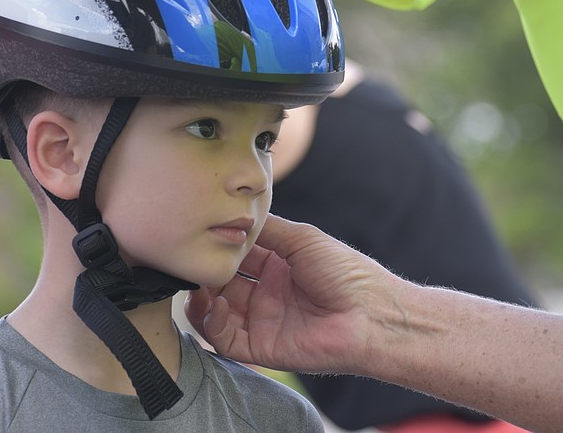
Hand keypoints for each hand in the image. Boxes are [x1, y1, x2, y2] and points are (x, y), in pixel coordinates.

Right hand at [185, 214, 400, 375]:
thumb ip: (266, 229)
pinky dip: (212, 323)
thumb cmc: (344, 272)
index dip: (217, 247)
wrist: (370, 314)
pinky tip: (216, 305)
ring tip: (197, 284)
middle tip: (192, 261)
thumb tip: (233, 215)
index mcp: (276, 266)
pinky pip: (224, 340)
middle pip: (220, 283)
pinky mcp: (262, 347)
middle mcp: (265, 293)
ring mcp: (262, 321)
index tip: (201, 235)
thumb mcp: (301, 239)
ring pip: (215, 312)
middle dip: (203, 273)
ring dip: (201, 298)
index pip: (234, 256)